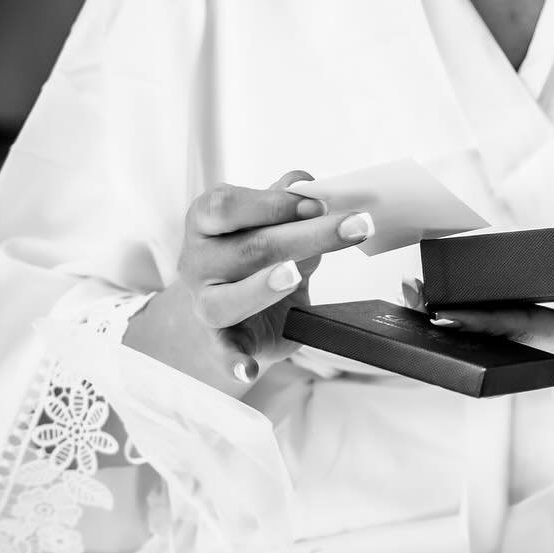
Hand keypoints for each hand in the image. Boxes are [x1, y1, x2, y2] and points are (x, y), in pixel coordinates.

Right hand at [124, 169, 375, 391]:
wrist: (228, 309)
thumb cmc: (254, 254)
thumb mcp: (270, 224)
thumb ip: (286, 204)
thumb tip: (305, 182)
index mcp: (206, 221)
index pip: (229, 205)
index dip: (274, 203)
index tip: (320, 202)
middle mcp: (197, 261)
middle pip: (248, 248)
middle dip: (306, 236)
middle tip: (356, 226)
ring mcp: (204, 303)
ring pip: (225, 300)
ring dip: (261, 288)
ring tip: (294, 274)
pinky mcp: (218, 341)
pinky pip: (223, 352)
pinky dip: (234, 362)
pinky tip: (249, 370)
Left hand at [403, 237, 553, 396]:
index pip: (526, 328)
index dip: (483, 320)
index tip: (444, 311)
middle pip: (496, 338)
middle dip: (452, 318)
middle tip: (410, 293)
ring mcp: (547, 358)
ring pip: (494, 342)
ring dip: (454, 321)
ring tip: (412, 294)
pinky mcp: (542, 351)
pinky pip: (504, 338)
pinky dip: (472, 322)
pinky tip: (440, 305)